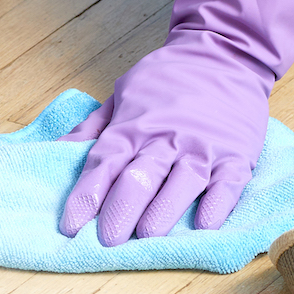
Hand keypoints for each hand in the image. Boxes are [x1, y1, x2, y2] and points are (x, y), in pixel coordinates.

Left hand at [59, 30, 272, 244]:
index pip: (104, 163)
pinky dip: (216, 205)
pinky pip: (226, 185)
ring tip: (147, 238)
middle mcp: (166, 138)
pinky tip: (204, 225)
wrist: (225, 52)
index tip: (70, 225)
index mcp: (134, 126)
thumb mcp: (123, 93)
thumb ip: (92, 127)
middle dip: (121, 211)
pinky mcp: (236, 156)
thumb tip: (56, 151)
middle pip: (139, 178)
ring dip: (163, 212)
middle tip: (107, 241)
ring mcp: (202, 148)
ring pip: (181, 184)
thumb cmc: (168, 78)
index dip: (86, 195)